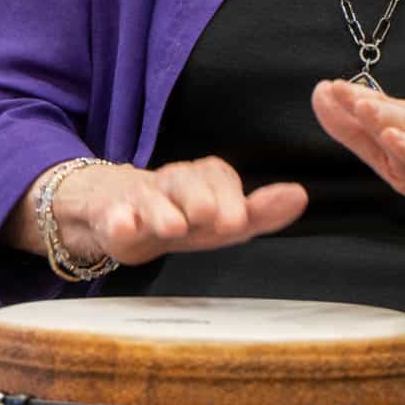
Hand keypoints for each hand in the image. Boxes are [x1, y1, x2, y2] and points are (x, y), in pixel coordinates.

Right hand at [39, 156, 307, 266]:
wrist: (107, 211)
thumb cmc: (174, 217)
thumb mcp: (216, 222)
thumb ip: (259, 213)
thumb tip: (301, 195)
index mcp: (200, 181)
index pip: (218, 177)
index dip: (229, 197)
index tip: (238, 219)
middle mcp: (170, 183)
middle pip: (186, 182)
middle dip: (199, 199)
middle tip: (210, 218)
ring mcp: (135, 196)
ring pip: (149, 198)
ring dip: (162, 210)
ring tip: (174, 225)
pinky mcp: (103, 211)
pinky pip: (108, 212)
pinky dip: (117, 219)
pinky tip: (123, 227)